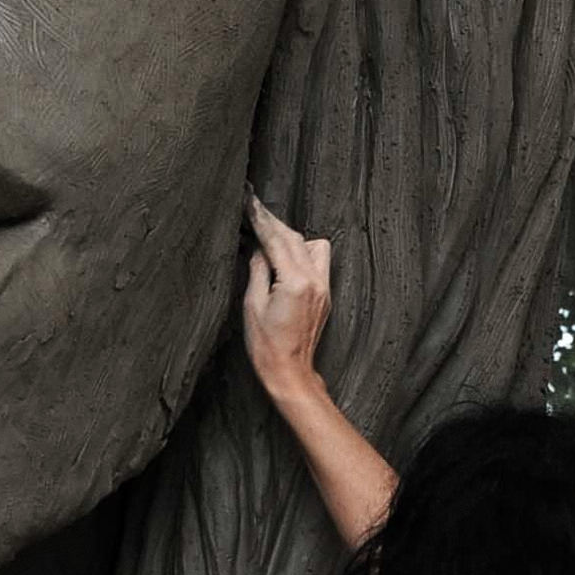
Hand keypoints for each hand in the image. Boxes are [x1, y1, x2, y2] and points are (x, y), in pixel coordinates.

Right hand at [242, 194, 333, 402]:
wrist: (290, 373)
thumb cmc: (266, 346)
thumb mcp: (252, 305)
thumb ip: (258, 270)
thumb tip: (260, 248)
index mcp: (295, 282)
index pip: (276, 240)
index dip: (261, 219)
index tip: (249, 202)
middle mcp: (315, 282)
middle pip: (296, 238)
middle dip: (274, 225)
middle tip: (255, 213)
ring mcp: (324, 289)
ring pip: (313, 246)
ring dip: (292, 240)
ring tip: (270, 243)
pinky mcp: (325, 296)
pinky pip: (317, 262)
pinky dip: (300, 255)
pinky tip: (283, 262)